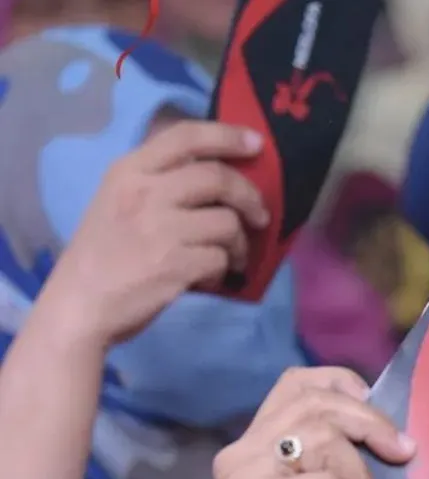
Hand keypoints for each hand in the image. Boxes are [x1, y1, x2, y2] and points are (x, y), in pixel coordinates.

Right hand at [42, 120, 269, 347]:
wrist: (80, 303)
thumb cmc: (104, 252)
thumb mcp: (118, 199)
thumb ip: (160, 180)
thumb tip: (221, 174)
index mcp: (129, 171)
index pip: (185, 136)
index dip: (227, 135)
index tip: (257, 143)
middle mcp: (144, 193)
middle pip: (218, 177)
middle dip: (250, 196)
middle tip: (260, 215)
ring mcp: (159, 229)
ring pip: (228, 222)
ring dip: (240, 243)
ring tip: (233, 257)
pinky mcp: (174, 265)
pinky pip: (221, 258)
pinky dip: (224, 270)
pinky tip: (210, 277)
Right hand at [211, 367, 415, 478]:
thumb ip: (340, 460)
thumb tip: (394, 431)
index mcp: (255, 446)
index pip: (297, 382)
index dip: (343, 384)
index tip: (378, 418)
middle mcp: (242, 454)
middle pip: (316, 403)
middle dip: (371, 424)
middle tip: (403, 455)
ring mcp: (245, 478)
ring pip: (324, 440)